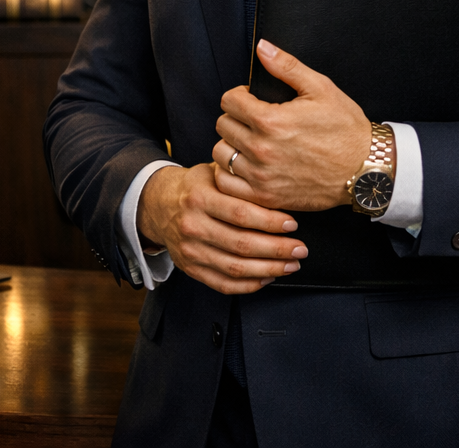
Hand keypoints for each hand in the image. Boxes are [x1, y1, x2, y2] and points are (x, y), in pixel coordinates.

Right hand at [137, 162, 307, 294]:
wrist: (158, 205)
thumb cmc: (194, 187)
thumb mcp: (212, 173)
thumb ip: (239, 181)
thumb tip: (278, 190)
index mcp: (199, 198)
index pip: (241, 214)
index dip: (270, 222)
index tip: (293, 224)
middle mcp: (192, 226)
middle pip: (241, 244)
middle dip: (277, 249)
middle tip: (300, 248)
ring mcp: (190, 251)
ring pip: (235, 268)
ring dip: (269, 269)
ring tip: (291, 264)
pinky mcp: (190, 269)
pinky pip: (224, 284)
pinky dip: (250, 284)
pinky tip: (268, 277)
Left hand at [211, 40, 371, 211]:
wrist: (364, 170)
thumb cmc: (345, 129)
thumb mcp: (321, 88)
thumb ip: (286, 66)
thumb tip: (262, 47)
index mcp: (271, 120)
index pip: (228, 101)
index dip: (240, 95)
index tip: (252, 99)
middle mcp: (261, 150)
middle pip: (222, 126)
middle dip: (236, 117)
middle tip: (253, 120)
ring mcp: (262, 177)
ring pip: (220, 154)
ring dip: (231, 144)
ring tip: (249, 141)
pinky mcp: (265, 197)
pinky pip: (227, 183)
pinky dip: (230, 173)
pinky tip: (245, 165)